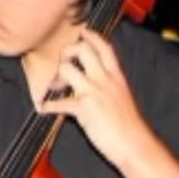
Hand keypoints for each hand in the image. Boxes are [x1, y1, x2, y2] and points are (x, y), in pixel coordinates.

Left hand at [36, 31, 153, 169]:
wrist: (134, 144)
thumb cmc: (129, 126)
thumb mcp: (123, 97)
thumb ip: (109, 86)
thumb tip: (95, 84)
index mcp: (116, 77)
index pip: (104, 48)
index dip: (91, 36)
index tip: (82, 32)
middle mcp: (104, 80)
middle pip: (83, 50)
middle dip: (68, 52)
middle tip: (64, 62)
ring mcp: (93, 92)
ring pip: (67, 69)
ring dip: (56, 77)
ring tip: (54, 87)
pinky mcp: (83, 108)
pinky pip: (59, 102)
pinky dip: (48, 105)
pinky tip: (44, 107)